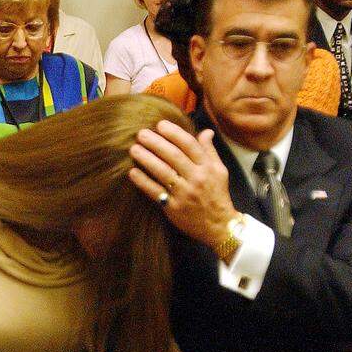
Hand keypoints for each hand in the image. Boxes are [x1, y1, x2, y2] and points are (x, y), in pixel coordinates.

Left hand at [128, 122, 237, 250]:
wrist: (219, 226)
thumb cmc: (217, 195)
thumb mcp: (219, 171)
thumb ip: (209, 151)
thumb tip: (206, 131)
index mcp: (207, 167)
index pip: (189, 145)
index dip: (174, 133)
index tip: (160, 125)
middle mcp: (196, 178)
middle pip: (173, 156)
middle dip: (156, 142)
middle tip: (141, 134)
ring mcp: (184, 193)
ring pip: (163, 172)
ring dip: (146, 159)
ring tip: (134, 149)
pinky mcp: (173, 208)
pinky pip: (155, 192)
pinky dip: (143, 181)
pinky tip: (132, 172)